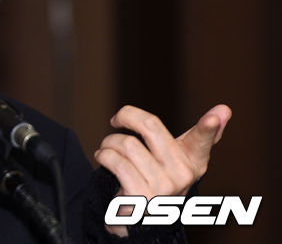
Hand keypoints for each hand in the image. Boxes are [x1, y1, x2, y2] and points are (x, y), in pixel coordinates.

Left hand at [94, 104, 231, 235]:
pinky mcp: (141, 196)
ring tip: (108, 149)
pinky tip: (104, 159)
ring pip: (127, 143)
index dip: (208, 127)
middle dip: (126, 116)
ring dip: (109, 142)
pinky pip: (117, 162)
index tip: (216, 115)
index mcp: (193, 161)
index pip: (202, 141)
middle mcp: (182, 174)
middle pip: (149, 126)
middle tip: (116, 120)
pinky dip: (104, 156)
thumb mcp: (177, 158)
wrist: (138, 219)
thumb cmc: (158, 181)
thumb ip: (197, 136)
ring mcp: (163, 187)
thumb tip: (225, 109)